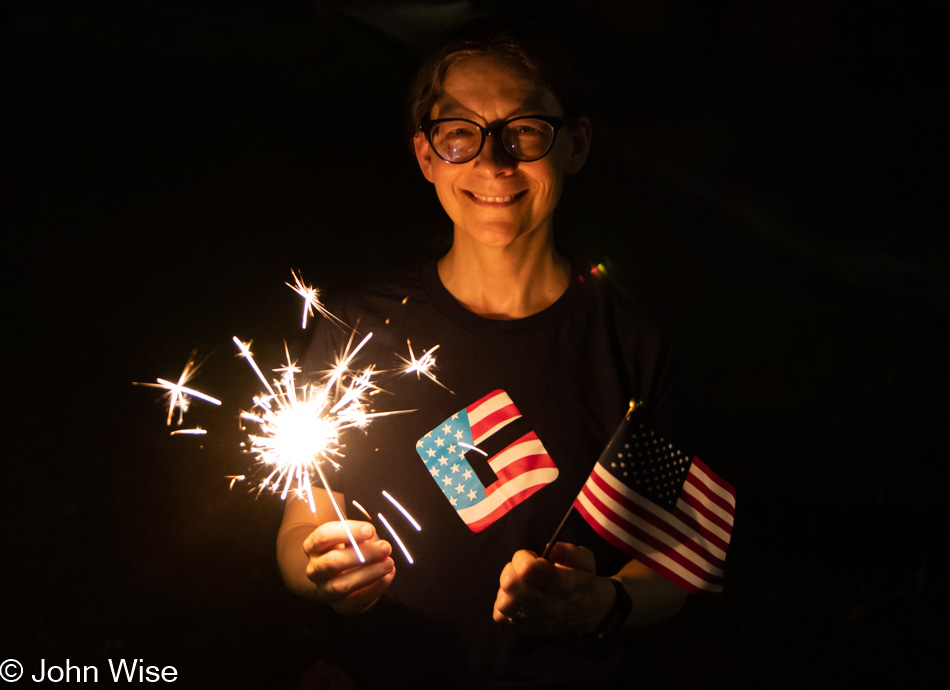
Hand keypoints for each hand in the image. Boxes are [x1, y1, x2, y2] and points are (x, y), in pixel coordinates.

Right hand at [303, 520, 394, 614]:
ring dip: (369, 573)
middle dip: (362, 554)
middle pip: (332, 562)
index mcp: (313, 546)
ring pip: (342, 585)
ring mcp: (324, 589)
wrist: (337, 576)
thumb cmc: (347, 548)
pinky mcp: (340, 605)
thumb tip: (370, 534)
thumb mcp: (351, 535)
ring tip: (389, 563)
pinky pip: (356, 601)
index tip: (370, 530)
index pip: (324, 536)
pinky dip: (375, 588)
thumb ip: (358, 533)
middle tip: (385, 547)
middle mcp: (314, 569)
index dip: (348, 532)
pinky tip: (388, 576)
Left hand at [492, 542, 614, 636]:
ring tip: (517, 586)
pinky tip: (514, 599)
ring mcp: (537, 621)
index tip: (530, 556)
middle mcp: (549, 605)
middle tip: (520, 570)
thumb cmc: (584, 580)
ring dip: (505, 590)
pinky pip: (501, 620)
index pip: (528, 569)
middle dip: (510, 570)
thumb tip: (550, 547)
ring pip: (504, 604)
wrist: (592, 612)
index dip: (522, 557)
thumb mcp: (585, 559)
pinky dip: (502, 607)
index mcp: (564, 585)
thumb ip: (568, 550)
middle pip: (511, 585)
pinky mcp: (527, 630)